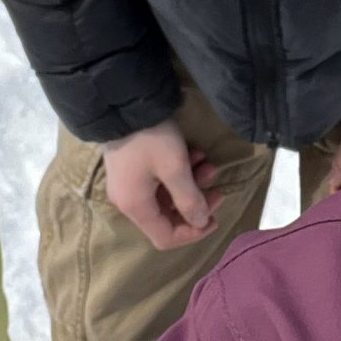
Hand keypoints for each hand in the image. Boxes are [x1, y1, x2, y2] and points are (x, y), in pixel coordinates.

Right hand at [102, 120, 217, 249]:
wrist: (122, 103)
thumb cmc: (150, 139)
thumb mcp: (175, 168)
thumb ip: (190, 199)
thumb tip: (201, 223)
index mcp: (136, 207)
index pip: (165, 238)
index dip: (193, 233)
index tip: (214, 218)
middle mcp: (128, 201)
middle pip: (167, 217)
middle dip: (195, 203)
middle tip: (217, 189)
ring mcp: (128, 183)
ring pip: (166, 195)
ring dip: (191, 183)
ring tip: (209, 164)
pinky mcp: (132, 167)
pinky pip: (157, 180)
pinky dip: (178, 172)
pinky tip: (194, 154)